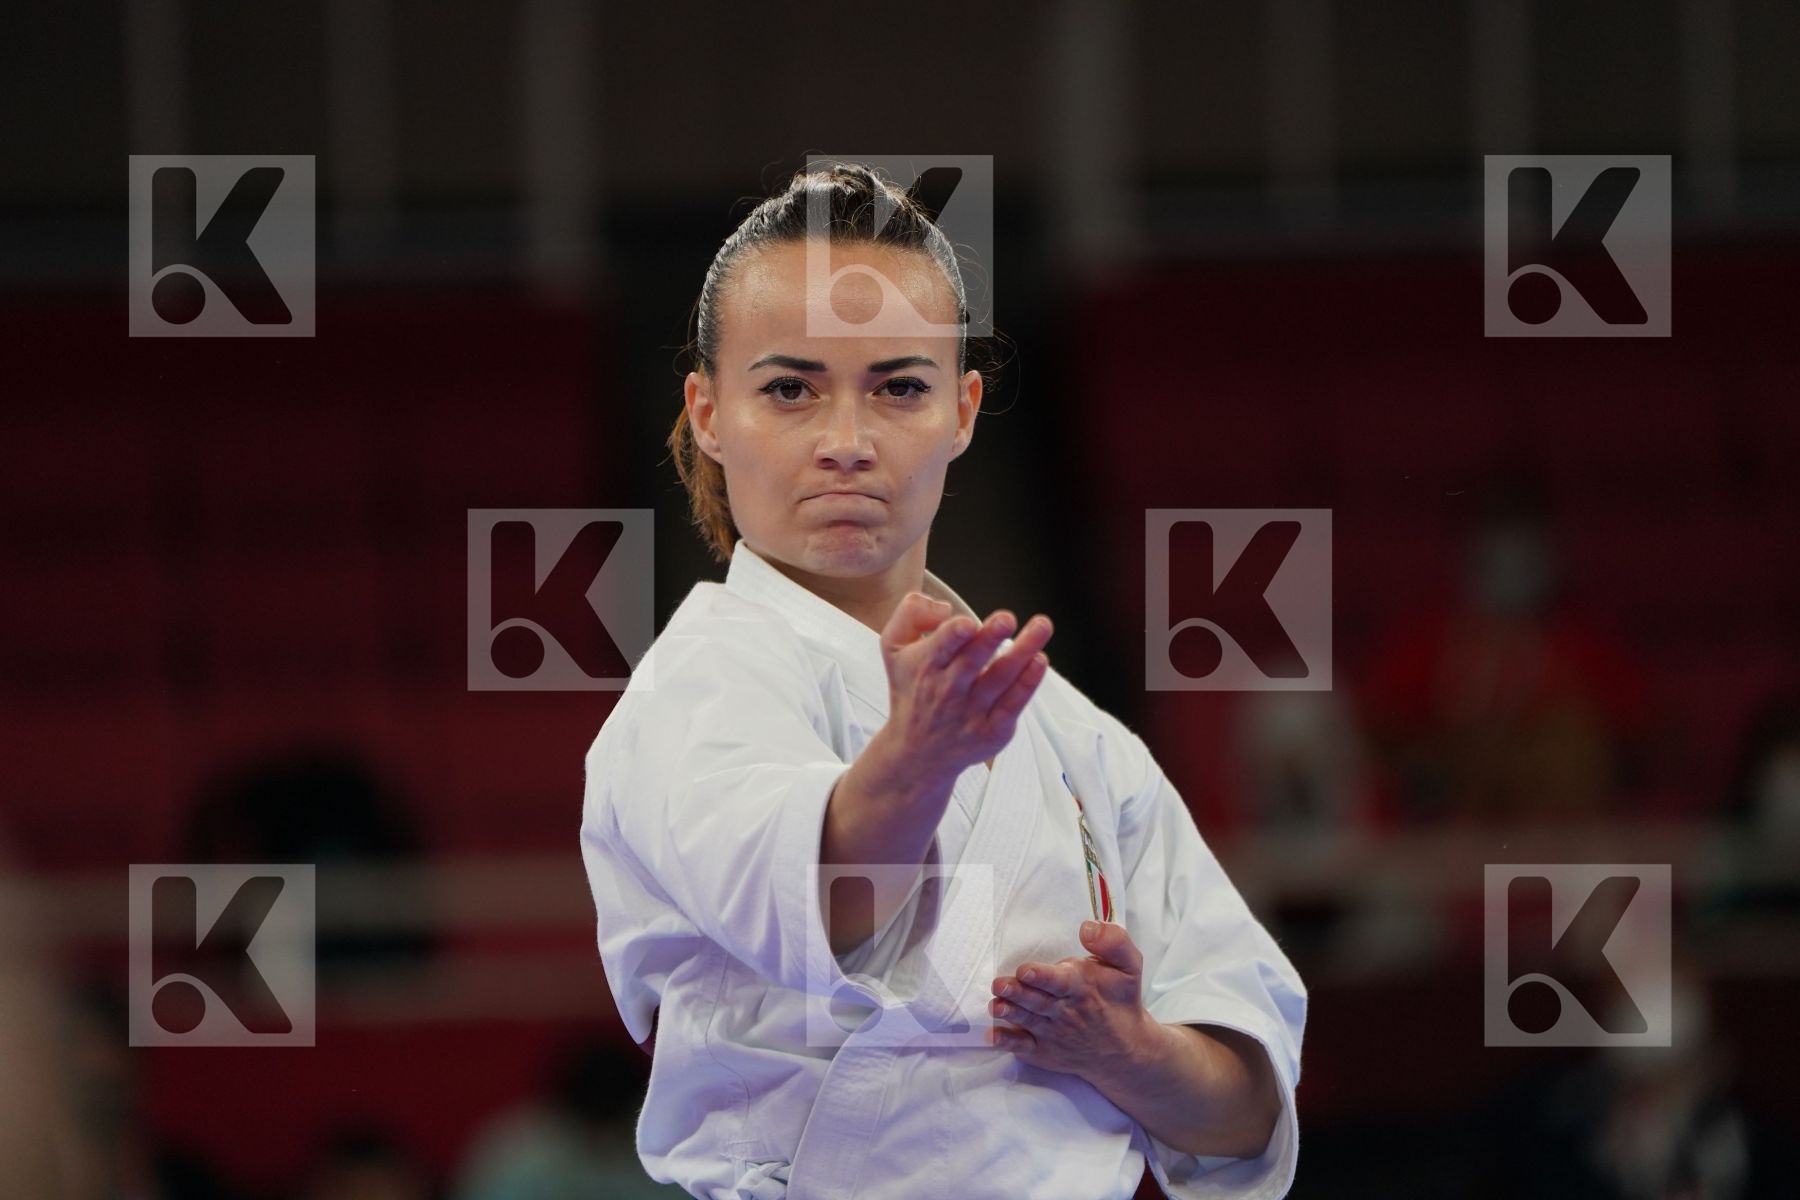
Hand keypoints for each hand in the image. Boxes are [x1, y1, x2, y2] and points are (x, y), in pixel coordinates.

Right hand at [876, 592, 1052, 791]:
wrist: (917, 751)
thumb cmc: (912, 690)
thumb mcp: (893, 648)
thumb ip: (910, 614)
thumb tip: (944, 607)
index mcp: (926, 665)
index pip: (941, 646)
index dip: (954, 634)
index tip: (968, 624)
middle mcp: (948, 689)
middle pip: (973, 660)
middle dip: (990, 637)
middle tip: (1007, 619)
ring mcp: (972, 712)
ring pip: (1001, 678)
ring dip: (1023, 650)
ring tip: (1042, 626)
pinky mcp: (993, 730)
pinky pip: (1014, 704)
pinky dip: (1029, 682)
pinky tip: (1039, 660)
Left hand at [988, 920, 1162, 1087]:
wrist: (1125, 1050)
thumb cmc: (1121, 1000)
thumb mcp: (1129, 966)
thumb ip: (1113, 941)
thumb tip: (1088, 927)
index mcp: (1083, 987)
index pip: (1060, 981)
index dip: (1042, 976)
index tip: (1026, 971)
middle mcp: (1065, 1011)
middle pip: (1037, 1000)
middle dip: (1017, 992)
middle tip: (999, 984)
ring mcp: (1053, 1033)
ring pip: (1027, 1020)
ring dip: (1009, 1012)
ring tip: (994, 1005)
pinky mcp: (1044, 1051)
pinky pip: (1022, 1047)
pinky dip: (1006, 1042)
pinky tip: (991, 1036)